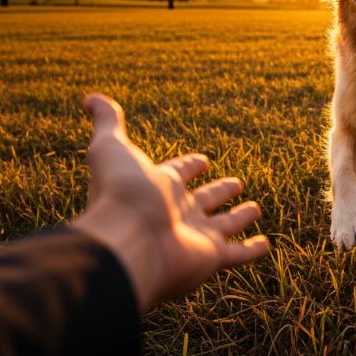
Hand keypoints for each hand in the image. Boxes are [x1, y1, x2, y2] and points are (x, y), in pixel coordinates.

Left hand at [71, 94, 268, 311]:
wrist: (129, 240)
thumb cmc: (121, 193)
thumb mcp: (112, 147)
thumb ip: (107, 122)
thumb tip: (90, 98)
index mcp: (158, 187)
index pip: (178, 173)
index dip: (190, 165)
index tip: (202, 160)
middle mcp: (177, 213)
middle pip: (203, 200)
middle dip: (218, 191)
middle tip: (236, 182)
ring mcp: (195, 237)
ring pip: (224, 225)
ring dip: (239, 217)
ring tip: (254, 208)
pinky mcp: (211, 257)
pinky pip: (237, 254)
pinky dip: (252, 250)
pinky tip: (265, 244)